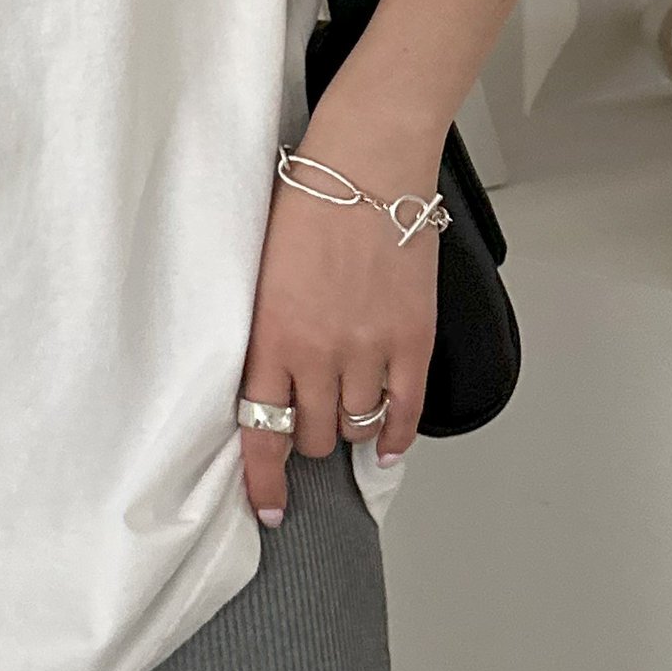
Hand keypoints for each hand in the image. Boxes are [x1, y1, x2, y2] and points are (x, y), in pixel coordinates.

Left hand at [238, 99, 441, 525]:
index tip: (269, 506)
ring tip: (341, 412)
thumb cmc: (305, 203)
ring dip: (345, 427)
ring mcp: (369, 348)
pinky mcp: (412, 338)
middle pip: (312, 435)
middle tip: (306, 421)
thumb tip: (266, 382)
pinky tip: (384, 439)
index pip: (262, 430)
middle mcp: (318, 352)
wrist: (365, 165)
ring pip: (355, 426)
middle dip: (305, 436)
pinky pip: (405, 411)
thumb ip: (264, 331)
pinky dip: (394, 434)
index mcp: (271, 334)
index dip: (264, 479)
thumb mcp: (259, 272)